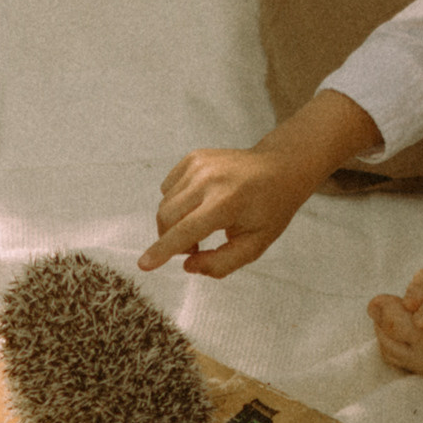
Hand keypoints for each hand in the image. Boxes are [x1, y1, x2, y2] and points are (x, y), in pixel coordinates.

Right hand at [139, 91, 381, 278]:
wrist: (279, 168)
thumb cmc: (270, 210)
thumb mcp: (255, 245)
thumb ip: (221, 263)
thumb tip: (188, 265)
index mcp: (226, 202)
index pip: (185, 231)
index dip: (163, 251)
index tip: (143, 265)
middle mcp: (208, 180)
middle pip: (167, 217)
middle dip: (170, 239)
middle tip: (193, 248)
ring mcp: (199, 164)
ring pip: (165, 203)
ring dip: (174, 222)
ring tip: (200, 225)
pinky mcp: (193, 157)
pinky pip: (169, 187)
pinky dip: (176, 202)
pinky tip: (198, 203)